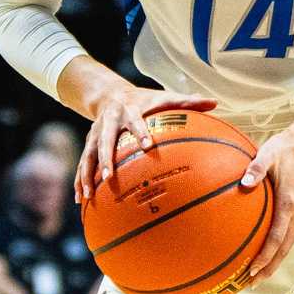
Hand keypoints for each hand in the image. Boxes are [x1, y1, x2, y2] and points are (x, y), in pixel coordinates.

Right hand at [74, 77, 216, 201]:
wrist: (109, 93)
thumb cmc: (144, 99)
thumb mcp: (163, 96)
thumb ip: (188, 101)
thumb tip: (215, 103)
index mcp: (129, 110)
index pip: (135, 122)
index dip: (140, 132)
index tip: (148, 146)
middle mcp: (109, 122)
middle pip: (105, 140)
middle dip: (105, 158)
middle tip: (108, 176)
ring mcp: (95, 133)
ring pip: (88, 155)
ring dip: (86, 175)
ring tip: (87, 196)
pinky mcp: (88, 143)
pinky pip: (82, 163)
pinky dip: (79, 180)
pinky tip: (80, 199)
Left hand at [234, 110, 293, 285]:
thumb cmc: (284, 149)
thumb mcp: (267, 154)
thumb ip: (255, 169)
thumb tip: (243, 183)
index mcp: (290, 203)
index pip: (277, 237)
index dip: (265, 256)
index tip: (252, 270)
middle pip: (284, 249)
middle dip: (268, 269)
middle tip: (250, 284)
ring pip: (287, 246)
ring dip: (273, 263)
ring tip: (255, 278)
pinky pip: (288, 237)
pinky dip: (277, 251)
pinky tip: (265, 257)